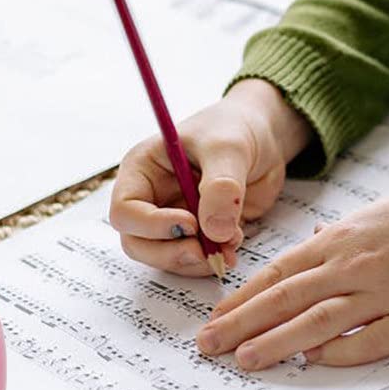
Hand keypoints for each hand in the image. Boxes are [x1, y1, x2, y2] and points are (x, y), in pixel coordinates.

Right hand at [108, 80, 313, 276]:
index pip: (125, 210)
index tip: (190, 223)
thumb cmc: (235, 128)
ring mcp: (172, 218)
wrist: (263, 136)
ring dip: (194, 261)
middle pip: (137, 243)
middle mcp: (150, 198)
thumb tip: (215, 231)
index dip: (151, 225)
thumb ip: (221, 186)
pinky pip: (192, 260)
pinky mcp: (197, 234)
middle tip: (204, 252)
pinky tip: (233, 244)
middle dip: (169, 253)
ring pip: (163, 257)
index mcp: (142, 170)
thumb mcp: (229, 149)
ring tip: (229, 244)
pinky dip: (211, 260)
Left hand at [195, 152, 388, 368]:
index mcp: (341, 239)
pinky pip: (373, 340)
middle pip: (286, 300)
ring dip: (277, 342)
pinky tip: (314, 361)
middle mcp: (356, 264)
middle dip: (241, 325)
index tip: (212, 320)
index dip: (241, 300)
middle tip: (208, 347)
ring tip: (244, 360)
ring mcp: (388, 291)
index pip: (277, 275)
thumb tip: (310, 244)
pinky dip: (341, 351)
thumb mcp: (375, 214)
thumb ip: (339, 238)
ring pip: (320, 321)